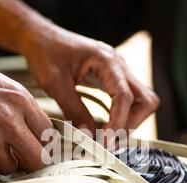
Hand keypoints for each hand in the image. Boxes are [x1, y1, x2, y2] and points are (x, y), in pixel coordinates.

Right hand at [0, 51, 51, 182]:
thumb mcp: (5, 87)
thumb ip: (26, 112)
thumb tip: (45, 138)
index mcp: (21, 101)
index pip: (49, 137)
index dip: (42, 146)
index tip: (35, 150)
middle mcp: (7, 121)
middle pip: (37, 160)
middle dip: (28, 162)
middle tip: (16, 157)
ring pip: (10, 170)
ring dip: (0, 165)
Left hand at [20, 23, 159, 133]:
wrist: (41, 37)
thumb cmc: (46, 53)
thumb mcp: (54, 84)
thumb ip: (74, 110)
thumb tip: (90, 136)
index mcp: (106, 61)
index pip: (125, 97)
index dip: (118, 123)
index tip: (105, 141)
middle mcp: (119, 65)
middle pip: (145, 100)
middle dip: (131, 123)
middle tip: (109, 139)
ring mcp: (119, 72)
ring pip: (142, 102)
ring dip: (129, 121)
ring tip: (106, 135)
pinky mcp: (113, 79)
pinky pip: (129, 101)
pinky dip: (121, 116)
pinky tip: (104, 126)